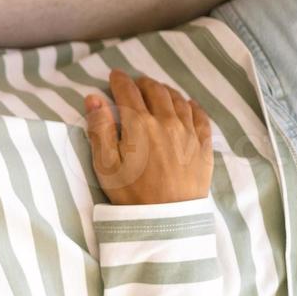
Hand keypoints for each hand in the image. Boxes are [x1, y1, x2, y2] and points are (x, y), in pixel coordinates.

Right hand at [84, 69, 213, 205]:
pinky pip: (200, 117)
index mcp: (139, 124)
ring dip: (166, 91)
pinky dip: (192, 106)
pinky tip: (188, 104)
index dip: (119, 80)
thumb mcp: (105, 164)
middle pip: (156, 91)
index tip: (114, 75)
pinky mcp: (203, 147)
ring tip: (158, 90)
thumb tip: (93, 98)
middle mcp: (167, 121)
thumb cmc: (131, 194)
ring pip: (178, 100)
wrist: (167, 220)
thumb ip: (99, 128)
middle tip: (135, 82)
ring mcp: (188, 133)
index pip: (128, 92)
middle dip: (143, 83)